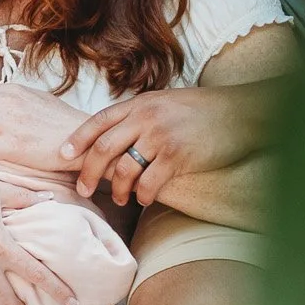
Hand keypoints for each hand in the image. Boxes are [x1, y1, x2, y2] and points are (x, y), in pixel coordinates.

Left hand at [62, 83, 269, 206]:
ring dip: (118, 189)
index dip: (77, 139)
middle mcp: (146, 117)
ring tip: (120, 200)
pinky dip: (142, 196)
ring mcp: (161, 136)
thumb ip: (140, 116)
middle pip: (103, 147)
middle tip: (83, 189)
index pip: (98, 121)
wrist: (242, 113)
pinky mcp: (178, 155)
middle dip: (88, 171)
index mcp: (140, 103)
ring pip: (124, 168)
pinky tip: (144, 201)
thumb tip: (113, 140)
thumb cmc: (203, 111)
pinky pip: (149, 182)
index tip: (62, 156)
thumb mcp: (165, 103)